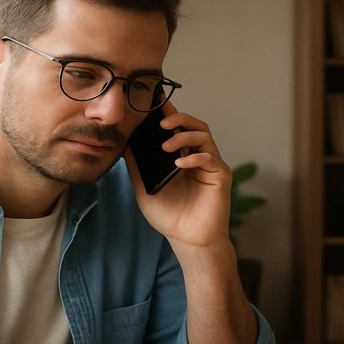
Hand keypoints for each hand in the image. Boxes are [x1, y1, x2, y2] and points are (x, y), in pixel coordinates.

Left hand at [124, 101, 232, 249]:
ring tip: (166, 145)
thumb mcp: (144, 187)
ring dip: (184, 135)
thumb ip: (137, 165)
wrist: (187, 240)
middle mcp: (197, 156)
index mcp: (181, 155)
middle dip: (179, 118)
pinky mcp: (220, 176)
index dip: (168, 114)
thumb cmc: (169, 216)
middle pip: (194, 125)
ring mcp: (210, 165)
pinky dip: (194, 157)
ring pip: (204, 136)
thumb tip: (123, 143)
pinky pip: (210, 158)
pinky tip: (180, 163)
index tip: (154, 103)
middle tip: (161, 122)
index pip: (177, 128)